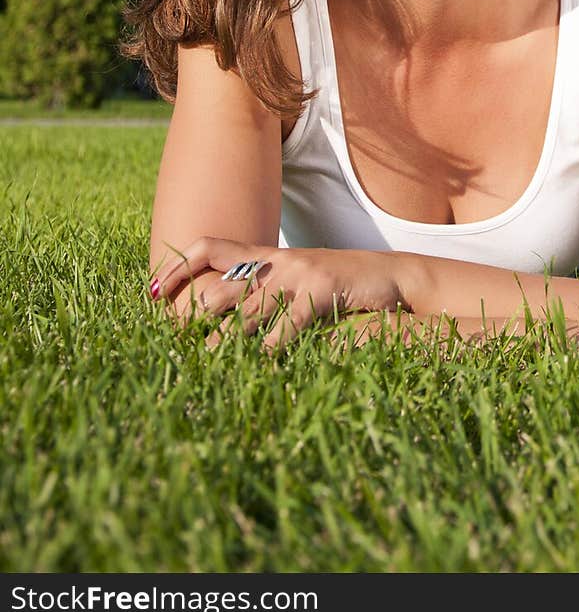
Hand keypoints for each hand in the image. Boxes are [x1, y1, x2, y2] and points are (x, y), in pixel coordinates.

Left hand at [150, 237, 407, 349]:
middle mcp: (276, 262)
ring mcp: (299, 274)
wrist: (392, 276)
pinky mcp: (322, 291)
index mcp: (266, 257)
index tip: (151, 292)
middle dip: (192, 315)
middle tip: (172, 343)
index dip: (177, 266)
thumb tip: (224, 319)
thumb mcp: (297, 282)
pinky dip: (270, 346)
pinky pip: (288, 322)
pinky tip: (258, 364)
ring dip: (221, 342)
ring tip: (202, 365)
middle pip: (219, 284)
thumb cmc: (340, 286)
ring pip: (247, 310)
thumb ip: (265, 293)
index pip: (209, 246)